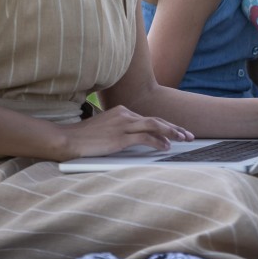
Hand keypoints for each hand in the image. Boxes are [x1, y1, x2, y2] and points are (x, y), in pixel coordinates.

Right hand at [59, 105, 192, 159]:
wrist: (69, 139)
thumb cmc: (85, 137)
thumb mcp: (106, 128)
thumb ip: (121, 129)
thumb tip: (137, 138)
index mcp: (123, 111)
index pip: (149, 118)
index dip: (166, 125)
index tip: (178, 131)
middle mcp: (125, 114)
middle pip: (156, 120)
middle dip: (175, 127)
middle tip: (188, 135)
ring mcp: (123, 125)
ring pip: (154, 125)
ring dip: (172, 132)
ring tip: (183, 139)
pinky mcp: (120, 137)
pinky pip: (145, 137)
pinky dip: (158, 142)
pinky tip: (165, 147)